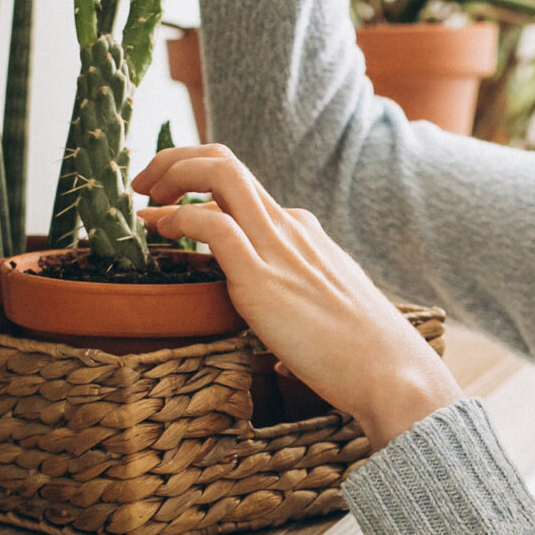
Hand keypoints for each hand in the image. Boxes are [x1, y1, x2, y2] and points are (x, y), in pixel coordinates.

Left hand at [133, 144, 460, 449]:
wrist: (390, 373)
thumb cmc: (361, 358)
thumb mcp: (326, 322)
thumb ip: (300, 322)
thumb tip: (283, 354)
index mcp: (304, 233)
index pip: (244, 187)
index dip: (199, 186)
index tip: (170, 204)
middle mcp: (290, 227)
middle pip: (226, 162)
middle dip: (177, 160)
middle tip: (146, 185)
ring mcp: (278, 247)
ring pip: (218, 173)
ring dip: (171, 172)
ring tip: (143, 199)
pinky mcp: (261, 277)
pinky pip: (211, 223)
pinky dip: (177, 217)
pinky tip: (158, 231)